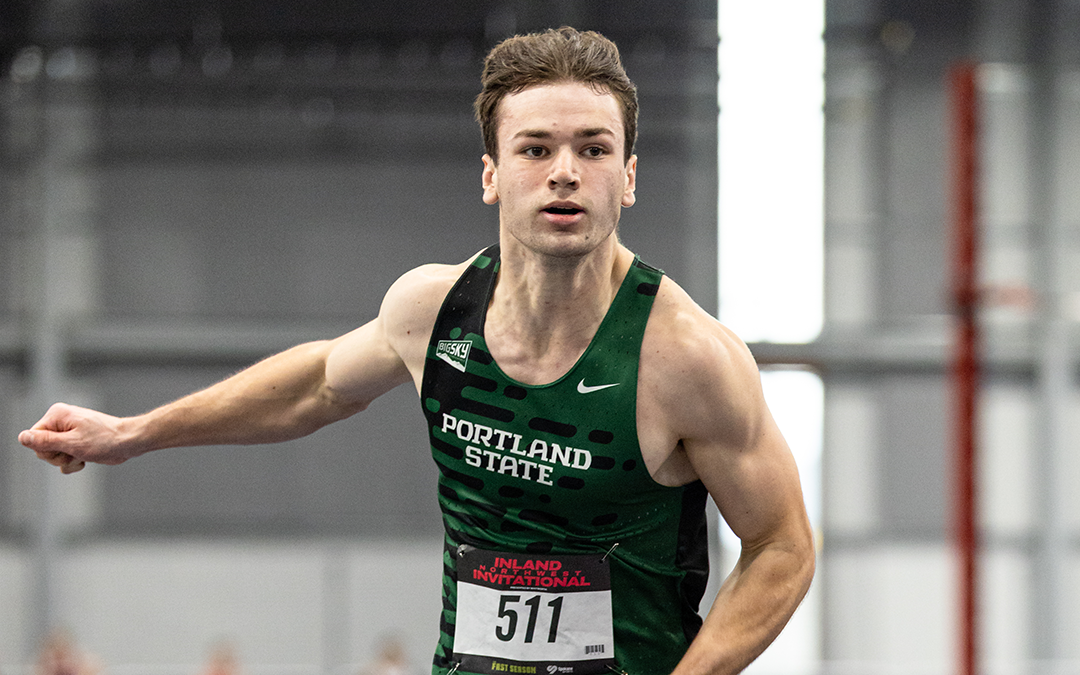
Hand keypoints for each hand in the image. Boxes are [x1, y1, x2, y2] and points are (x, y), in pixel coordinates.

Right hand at [18, 403, 135, 473]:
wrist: (128, 442)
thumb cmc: (105, 440)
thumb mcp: (71, 443)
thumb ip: (45, 442)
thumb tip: (23, 437)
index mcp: (57, 415)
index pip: (33, 438)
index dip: (47, 450)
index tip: (64, 448)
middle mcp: (60, 421)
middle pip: (43, 448)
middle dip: (58, 456)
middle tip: (76, 452)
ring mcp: (68, 432)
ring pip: (53, 456)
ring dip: (67, 461)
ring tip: (83, 454)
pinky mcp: (75, 442)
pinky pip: (64, 459)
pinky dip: (73, 463)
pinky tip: (85, 459)